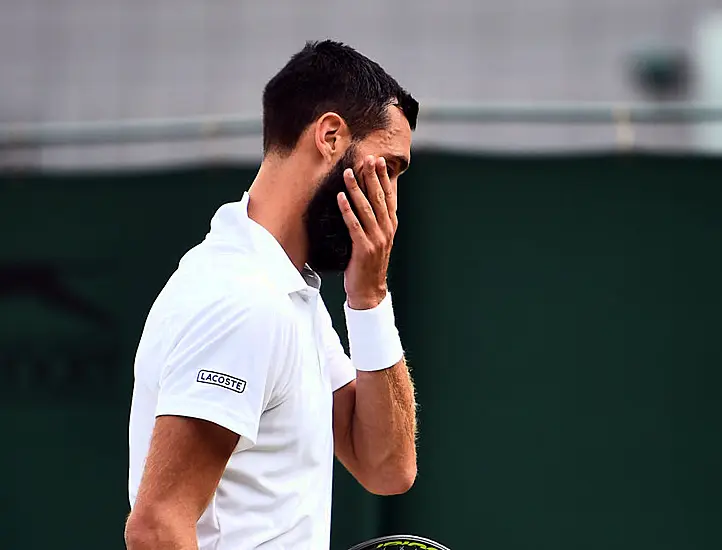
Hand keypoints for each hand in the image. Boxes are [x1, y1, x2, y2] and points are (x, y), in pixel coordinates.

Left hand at [337, 155, 397, 309]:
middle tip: (366, 159)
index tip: (379, 161)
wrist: (369, 291)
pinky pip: (354, 225)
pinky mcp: (363, 248)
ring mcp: (376, 240)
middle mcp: (386, 231)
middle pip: (379, 198)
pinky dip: (347, 210)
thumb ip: (375, 222)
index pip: (389, 197)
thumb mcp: (377, 240)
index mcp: (391, 227)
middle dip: (372, 177)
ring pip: (367, 209)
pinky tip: (341, 198)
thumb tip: (368, 202)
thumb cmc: (369, 265)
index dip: (384, 178)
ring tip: (349, 173)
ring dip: (357, 189)